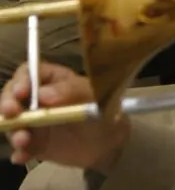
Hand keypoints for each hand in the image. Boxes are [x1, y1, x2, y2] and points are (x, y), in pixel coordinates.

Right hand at [1, 62, 129, 171]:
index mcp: (55, 80)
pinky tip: (24, 155)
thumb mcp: (95, 95)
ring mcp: (36, 122)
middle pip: (12, 95)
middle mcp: (39, 99)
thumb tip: (42, 94)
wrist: (111, 141)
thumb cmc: (106, 108)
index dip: (22, 79)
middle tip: (12, 113)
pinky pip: (20, 147)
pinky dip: (19, 152)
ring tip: (25, 140)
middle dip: (7, 102)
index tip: (22, 92)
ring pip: (12, 122)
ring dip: (12, 130)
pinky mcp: (36, 144)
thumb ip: (71, 91)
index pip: (30, 72)